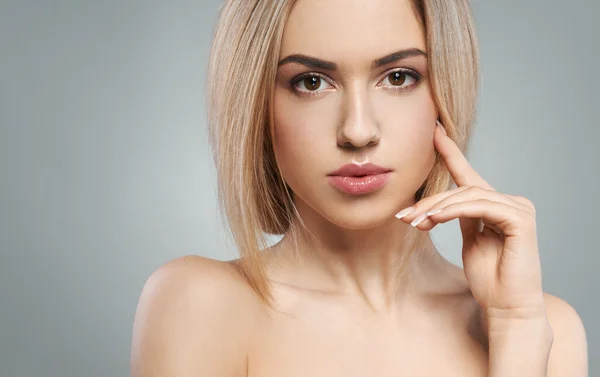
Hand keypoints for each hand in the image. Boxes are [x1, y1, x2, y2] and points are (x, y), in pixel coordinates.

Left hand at [396, 121, 546, 320]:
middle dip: (429, 202)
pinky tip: (435, 219)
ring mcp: (519, 208)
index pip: (469, 174)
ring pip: (468, 195)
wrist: (507, 308)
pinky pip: (480, 206)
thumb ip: (460, 217)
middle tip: (404, 216)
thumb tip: (436, 205)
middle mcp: (510, 202)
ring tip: (414, 222)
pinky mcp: (521, 219)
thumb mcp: (470, 240)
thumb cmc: (490, 278)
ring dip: (436, 208)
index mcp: (496, 205)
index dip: (450, 152)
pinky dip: (454, 210)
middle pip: (461, 188)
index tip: (433, 132)